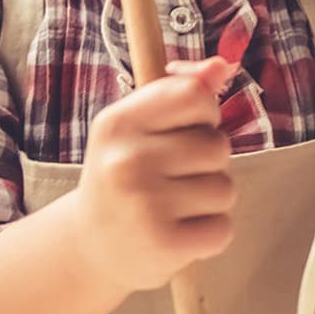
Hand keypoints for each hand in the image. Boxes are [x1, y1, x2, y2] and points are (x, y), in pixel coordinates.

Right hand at [71, 55, 238, 294]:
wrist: (89, 248)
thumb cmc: (125, 175)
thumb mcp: (138, 127)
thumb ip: (181, 91)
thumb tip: (222, 65)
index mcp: (118, 122)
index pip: (194, 94)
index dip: (205, 112)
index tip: (187, 129)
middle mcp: (127, 161)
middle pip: (217, 144)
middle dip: (209, 162)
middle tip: (174, 178)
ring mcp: (144, 205)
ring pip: (225, 188)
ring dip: (211, 199)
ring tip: (175, 206)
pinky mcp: (163, 245)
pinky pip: (223, 228)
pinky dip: (210, 234)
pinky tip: (180, 232)